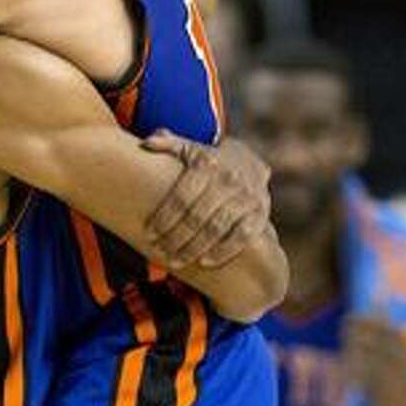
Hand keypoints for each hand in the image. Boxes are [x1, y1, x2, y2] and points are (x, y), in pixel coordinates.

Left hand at [142, 132, 270, 267]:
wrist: (250, 163)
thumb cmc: (208, 161)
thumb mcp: (190, 149)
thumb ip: (168, 144)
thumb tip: (146, 143)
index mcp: (208, 164)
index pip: (182, 196)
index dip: (164, 217)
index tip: (148, 233)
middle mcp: (229, 180)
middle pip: (197, 216)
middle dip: (175, 237)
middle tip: (159, 251)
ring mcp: (246, 197)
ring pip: (216, 228)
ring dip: (194, 248)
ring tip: (174, 261)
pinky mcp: (260, 213)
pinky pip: (242, 237)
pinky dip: (223, 251)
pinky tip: (204, 262)